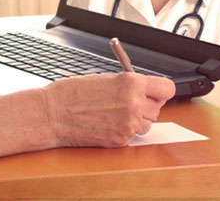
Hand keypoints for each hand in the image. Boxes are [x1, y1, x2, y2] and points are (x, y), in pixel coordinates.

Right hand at [41, 72, 175, 147]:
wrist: (53, 113)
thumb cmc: (72, 93)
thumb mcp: (104, 79)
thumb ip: (128, 84)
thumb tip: (144, 91)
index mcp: (131, 83)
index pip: (167, 88)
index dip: (160, 90)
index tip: (154, 91)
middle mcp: (134, 104)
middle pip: (158, 107)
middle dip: (145, 104)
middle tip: (126, 102)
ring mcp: (129, 125)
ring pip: (147, 123)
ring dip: (135, 119)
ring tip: (112, 112)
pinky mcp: (121, 141)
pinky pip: (132, 135)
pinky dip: (123, 130)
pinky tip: (105, 123)